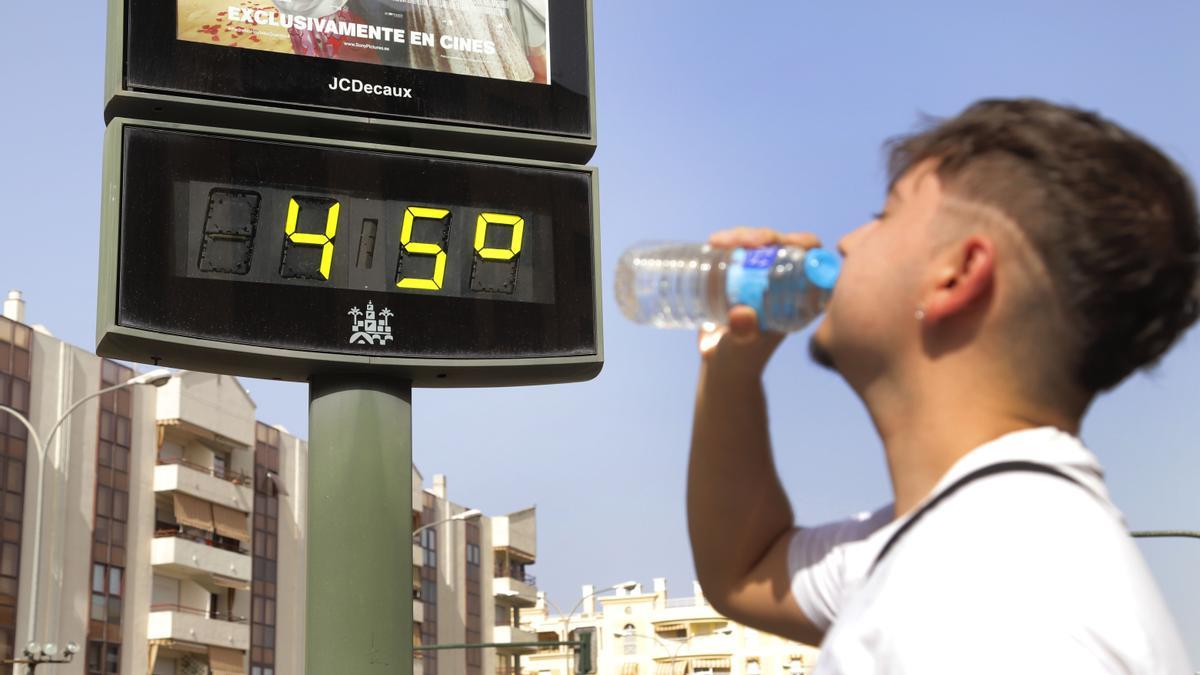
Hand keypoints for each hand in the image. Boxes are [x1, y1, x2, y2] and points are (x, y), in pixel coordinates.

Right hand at [699, 228, 821, 375]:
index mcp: (798, 300)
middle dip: (764, 236)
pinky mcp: (738, 276)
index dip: (803, 245)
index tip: (780, 243)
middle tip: (743, 242)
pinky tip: (714, 241)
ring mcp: (760, 279)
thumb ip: (744, 336)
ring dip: (743, 235)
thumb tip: (742, 314)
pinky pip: (738, 251)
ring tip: (719, 241)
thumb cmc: (739, 360)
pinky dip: (728, 241)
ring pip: (760, 245)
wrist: (721, 365)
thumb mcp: (742, 349)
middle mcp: (783, 285)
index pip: (813, 263)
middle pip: (784, 247)